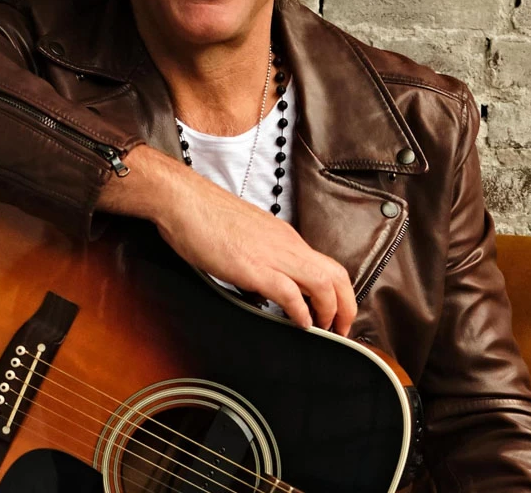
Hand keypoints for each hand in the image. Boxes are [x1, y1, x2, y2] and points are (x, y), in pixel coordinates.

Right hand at [97, 145, 356, 334]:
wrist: (184, 200)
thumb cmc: (205, 217)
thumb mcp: (243, 241)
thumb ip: (258, 266)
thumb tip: (262, 296)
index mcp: (285, 237)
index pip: (326, 265)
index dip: (339, 293)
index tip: (335, 315)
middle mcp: (287, 244)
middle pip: (337, 275)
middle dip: (347, 307)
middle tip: (342, 330)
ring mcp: (272, 255)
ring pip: (324, 284)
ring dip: (330, 313)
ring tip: (327, 332)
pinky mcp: (254, 268)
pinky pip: (291, 294)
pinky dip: (301, 313)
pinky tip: (300, 325)